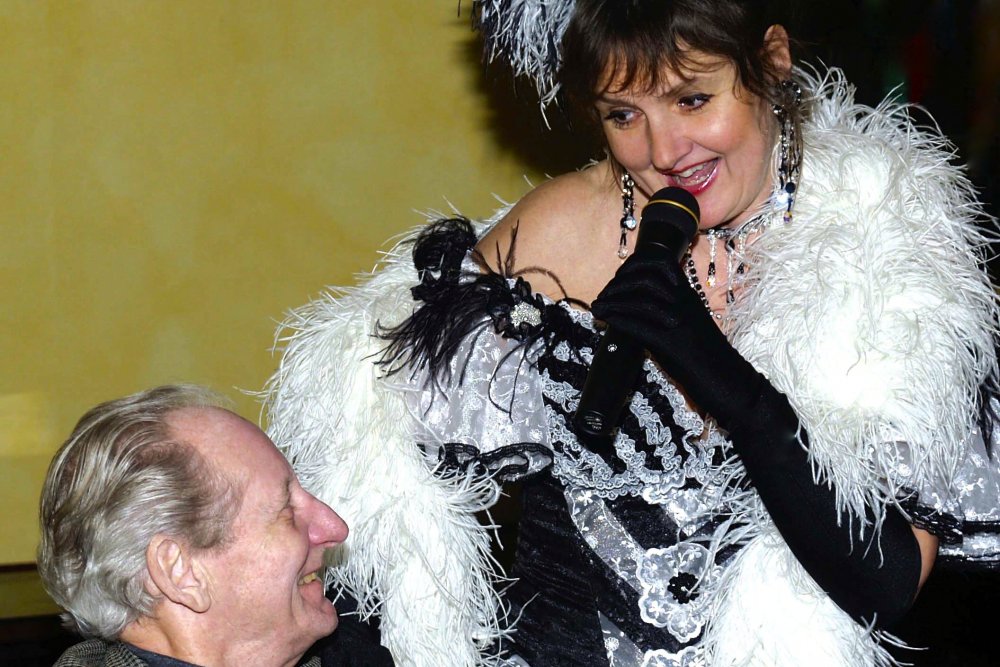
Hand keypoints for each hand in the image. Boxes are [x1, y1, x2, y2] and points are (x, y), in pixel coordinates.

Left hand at [590, 254, 763, 429]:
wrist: (729, 380)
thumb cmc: (706, 355)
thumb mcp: (687, 323)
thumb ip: (666, 309)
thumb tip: (631, 307)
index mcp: (689, 294)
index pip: (660, 262)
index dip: (634, 264)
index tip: (618, 277)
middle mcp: (684, 302)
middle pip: (645, 275)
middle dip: (618, 281)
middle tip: (604, 295)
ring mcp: (678, 321)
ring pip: (638, 297)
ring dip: (612, 299)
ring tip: (597, 306)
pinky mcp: (671, 343)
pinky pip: (638, 323)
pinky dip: (616, 317)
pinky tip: (603, 318)